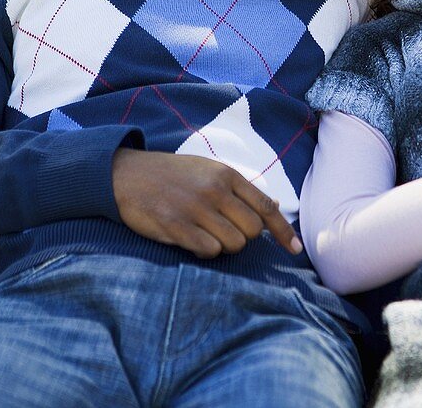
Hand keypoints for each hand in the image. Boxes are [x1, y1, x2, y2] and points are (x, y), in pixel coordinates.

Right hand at [111, 148, 301, 258]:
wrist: (125, 174)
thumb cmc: (172, 175)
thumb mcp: (208, 170)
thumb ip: (239, 189)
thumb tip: (274, 208)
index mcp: (226, 175)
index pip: (266, 207)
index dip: (284, 231)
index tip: (295, 250)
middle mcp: (215, 190)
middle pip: (252, 231)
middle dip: (244, 239)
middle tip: (225, 233)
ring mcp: (195, 208)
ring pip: (233, 244)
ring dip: (224, 247)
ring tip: (205, 235)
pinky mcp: (175, 225)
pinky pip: (209, 250)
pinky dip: (206, 252)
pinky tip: (192, 241)